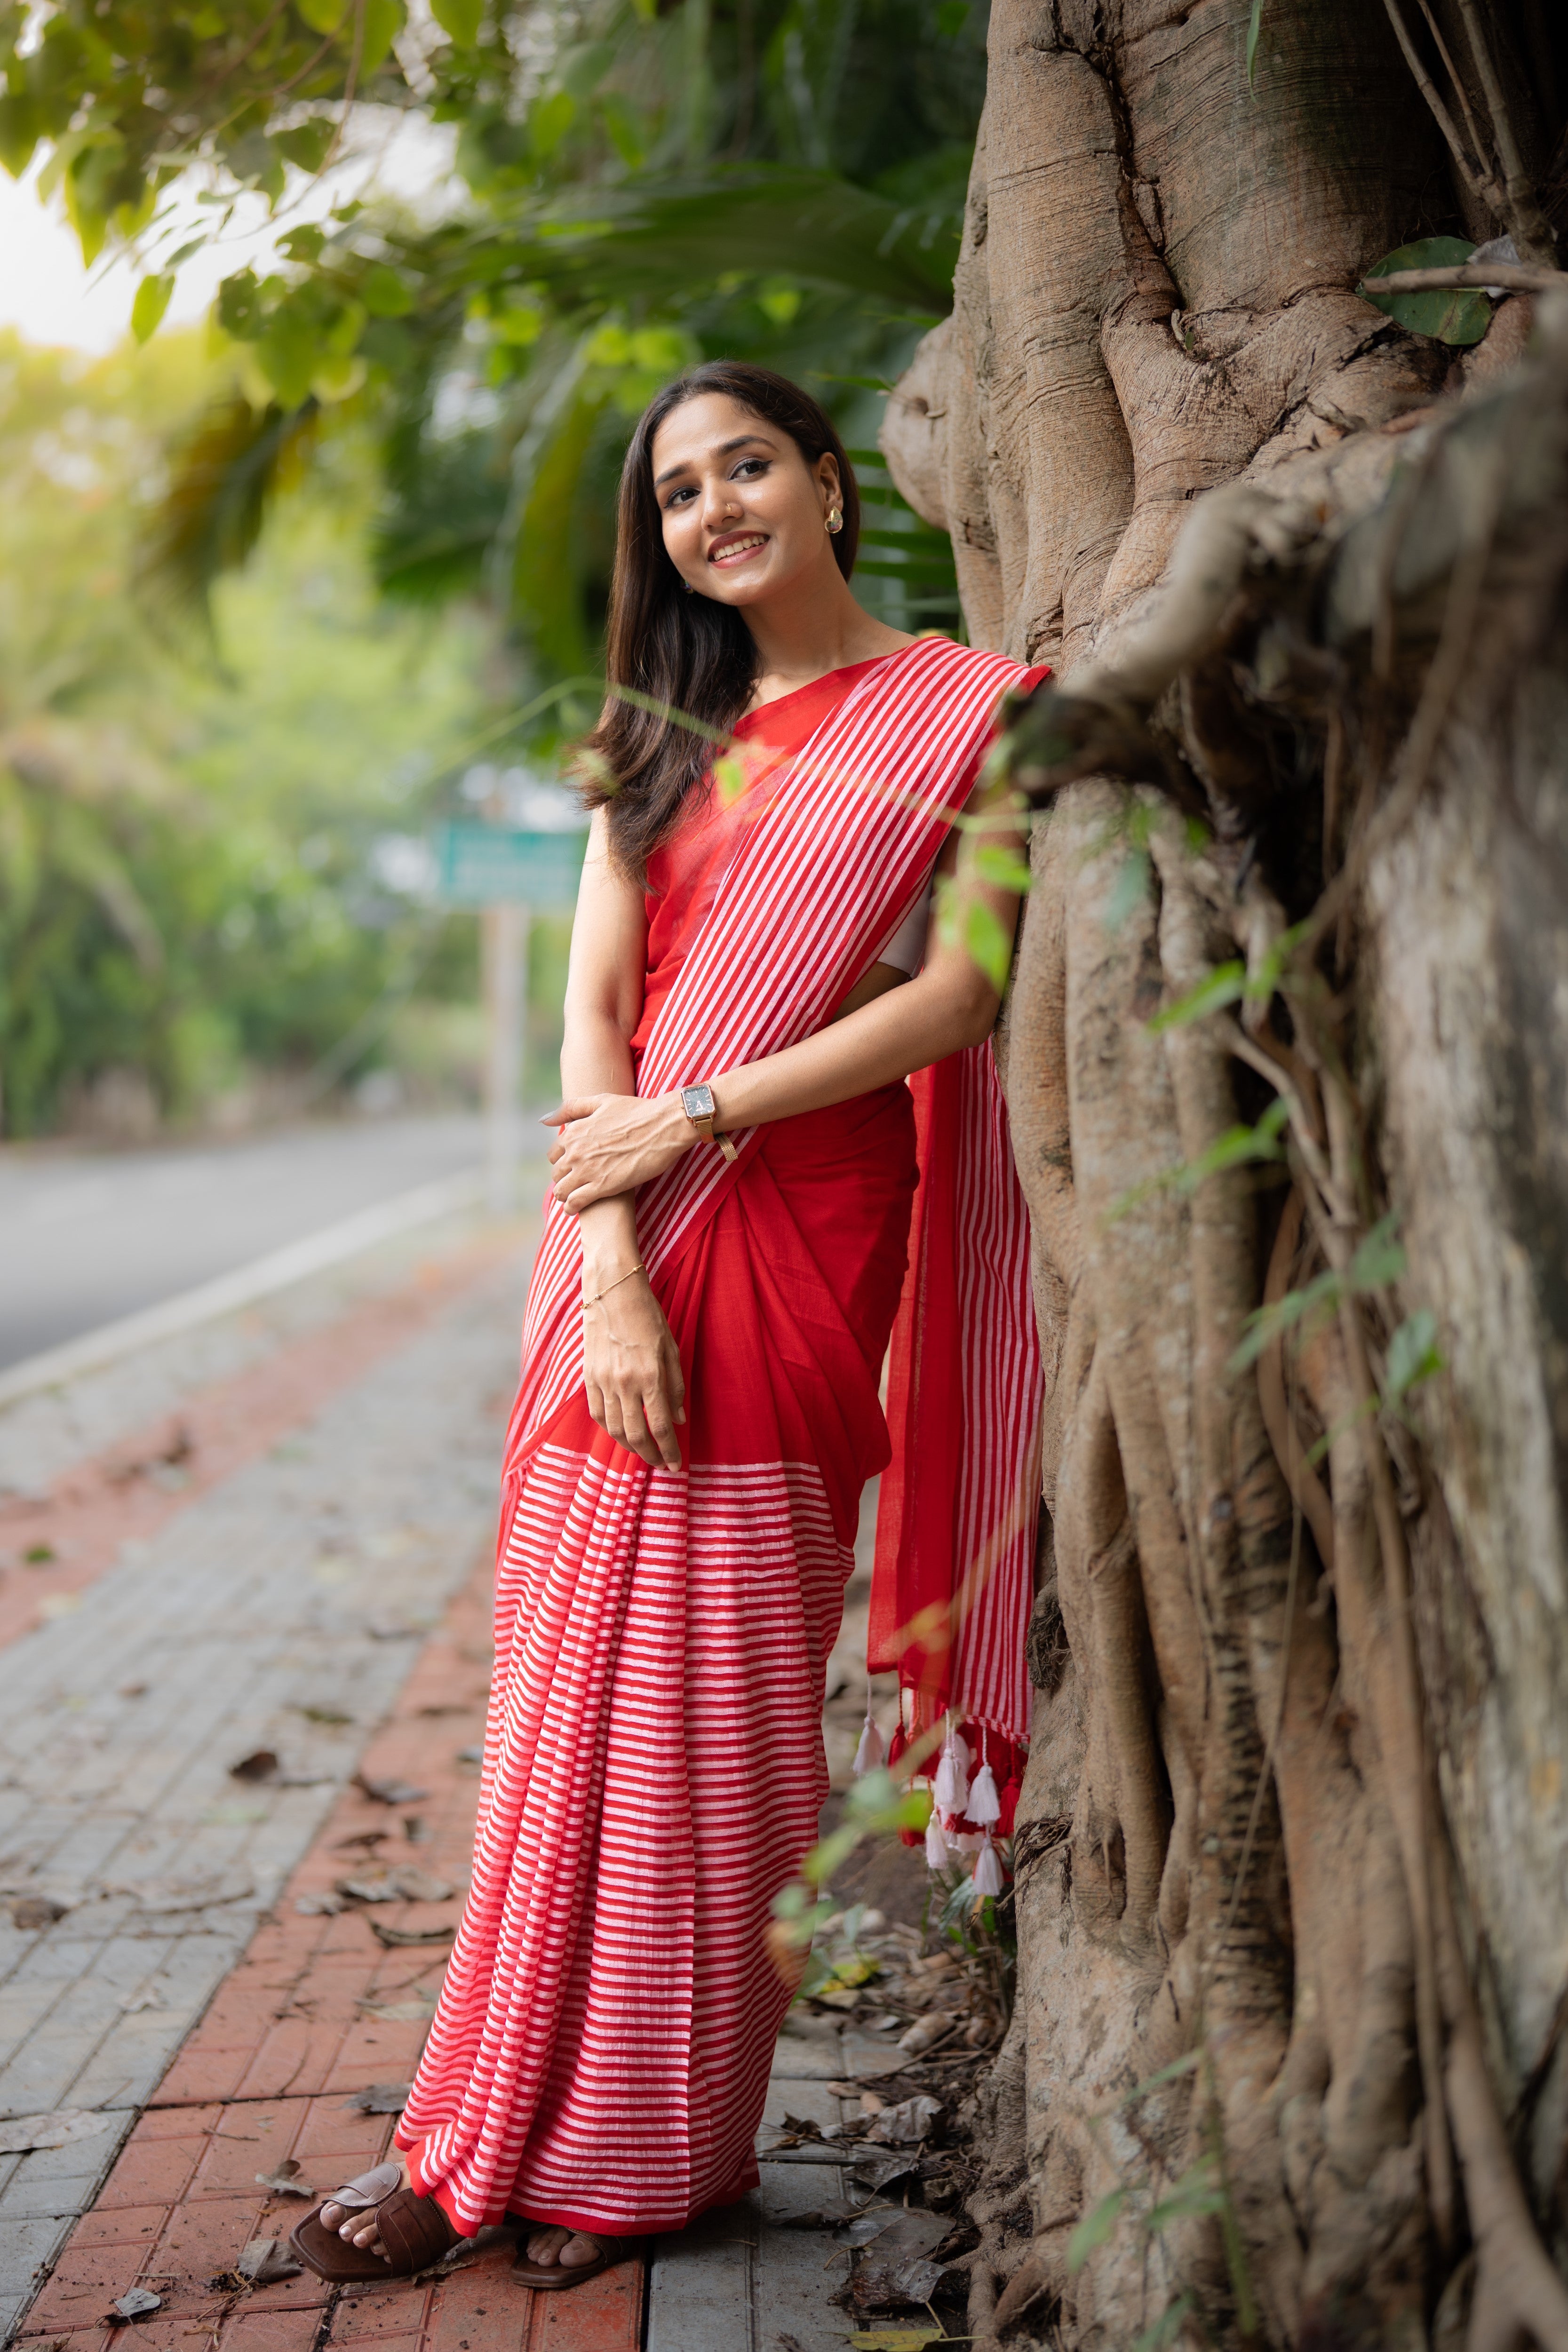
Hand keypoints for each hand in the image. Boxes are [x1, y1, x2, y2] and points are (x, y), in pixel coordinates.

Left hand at [545, 1092, 691, 1208]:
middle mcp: (575, 1151)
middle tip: (577, 1183)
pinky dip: (572, 1208)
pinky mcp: (602, 1187)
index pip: (554, 1154)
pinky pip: (575, 1203)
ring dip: (565, 1195)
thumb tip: (544, 1119)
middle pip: (556, 1174)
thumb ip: (570, 1109)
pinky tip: (576, 1209)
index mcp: (574, 1132)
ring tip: (574, 1198)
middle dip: (564, 1179)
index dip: (563, 1161)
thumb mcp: (601, 1101)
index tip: (573, 1166)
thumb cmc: (637, 1111)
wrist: (663, 1126)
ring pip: (561, 1191)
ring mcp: (587, 1170)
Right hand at [582, 1270, 685, 1470]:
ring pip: (614, 1429)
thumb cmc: (648, 1316)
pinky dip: (608, 1429)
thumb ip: (676, 1386)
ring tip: (643, 1451)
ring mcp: (603, 1381)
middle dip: (650, 1456)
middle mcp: (625, 1383)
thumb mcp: (672, 1349)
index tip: (676, 1466)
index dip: (670, 1451)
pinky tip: (619, 1432)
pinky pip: (597, 1413)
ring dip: (629, 1446)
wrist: (612, 1291)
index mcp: (650, 1376)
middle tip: (661, 1464)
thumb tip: (679, 1419)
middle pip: (636, 1435)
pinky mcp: (588, 1376)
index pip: (661, 1427)